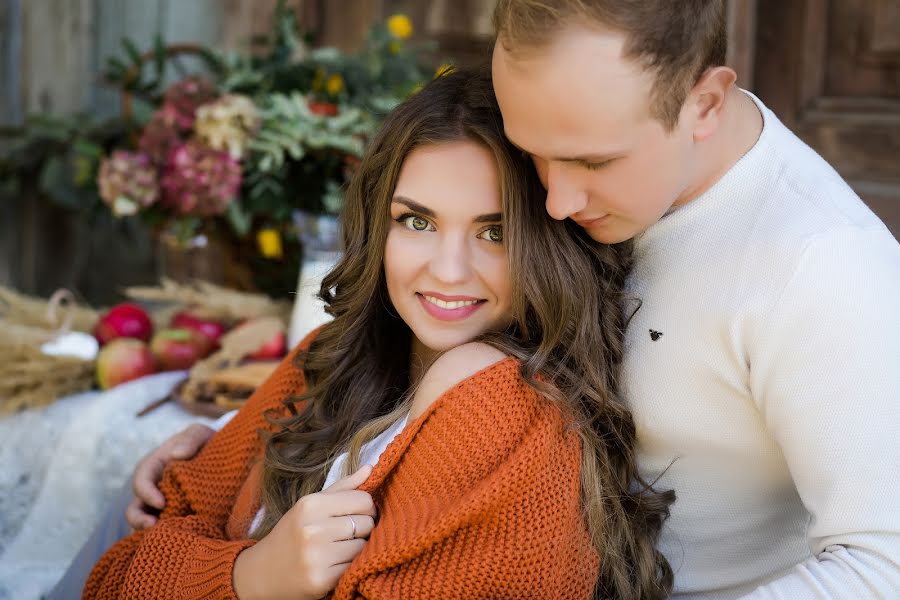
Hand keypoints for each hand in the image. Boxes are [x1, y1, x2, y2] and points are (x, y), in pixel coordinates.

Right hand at [126, 423, 215, 530]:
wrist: (222, 456)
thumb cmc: (205, 442)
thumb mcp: (200, 434)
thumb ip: (190, 439)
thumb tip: (176, 455)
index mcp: (154, 467)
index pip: (141, 481)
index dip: (147, 493)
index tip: (162, 502)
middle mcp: (154, 488)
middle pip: (135, 509)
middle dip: (139, 520)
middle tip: (154, 526)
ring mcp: (163, 504)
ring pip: (147, 524)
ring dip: (152, 532)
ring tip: (166, 538)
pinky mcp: (176, 516)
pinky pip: (166, 530)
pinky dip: (169, 535)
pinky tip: (183, 540)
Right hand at [233, 465, 375, 599]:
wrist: (262, 572)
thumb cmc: (292, 533)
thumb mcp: (310, 504)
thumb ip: (343, 486)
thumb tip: (371, 468)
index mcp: (310, 505)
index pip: (363, 499)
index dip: (367, 507)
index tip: (357, 513)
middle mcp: (312, 530)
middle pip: (366, 522)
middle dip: (363, 527)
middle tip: (346, 533)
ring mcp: (316, 557)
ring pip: (363, 546)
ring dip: (357, 548)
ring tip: (338, 548)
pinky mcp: (321, 580)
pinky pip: (355, 566)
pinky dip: (350, 565)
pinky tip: (334, 564)